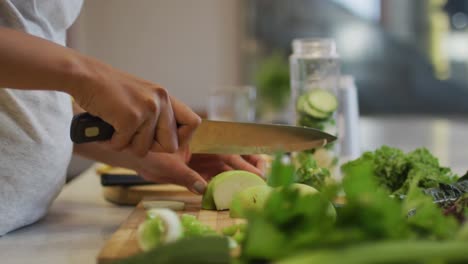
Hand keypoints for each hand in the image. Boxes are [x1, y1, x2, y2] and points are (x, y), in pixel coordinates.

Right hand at [70, 57, 199, 156]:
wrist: (85, 76)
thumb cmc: (109, 90)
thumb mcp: (142, 97)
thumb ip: (157, 114)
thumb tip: (170, 143)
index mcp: (165, 97)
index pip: (194, 123)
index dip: (182, 138)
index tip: (164, 139)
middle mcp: (161, 101)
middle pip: (170, 145)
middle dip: (151, 148)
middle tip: (134, 137)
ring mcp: (147, 109)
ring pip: (144, 149)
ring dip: (127, 144)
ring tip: (116, 127)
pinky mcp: (131, 117)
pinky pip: (124, 145)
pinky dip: (112, 142)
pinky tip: (107, 126)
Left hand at [133, 146, 265, 193]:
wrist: (137, 155)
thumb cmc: (151, 153)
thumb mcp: (168, 164)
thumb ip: (186, 175)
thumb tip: (202, 188)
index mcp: (205, 141)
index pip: (234, 147)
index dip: (249, 158)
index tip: (259, 170)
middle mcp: (208, 151)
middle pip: (236, 159)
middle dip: (250, 170)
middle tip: (261, 184)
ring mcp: (205, 162)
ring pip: (229, 170)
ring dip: (239, 180)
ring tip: (250, 191)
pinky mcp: (199, 172)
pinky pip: (216, 179)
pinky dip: (224, 187)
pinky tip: (230, 196)